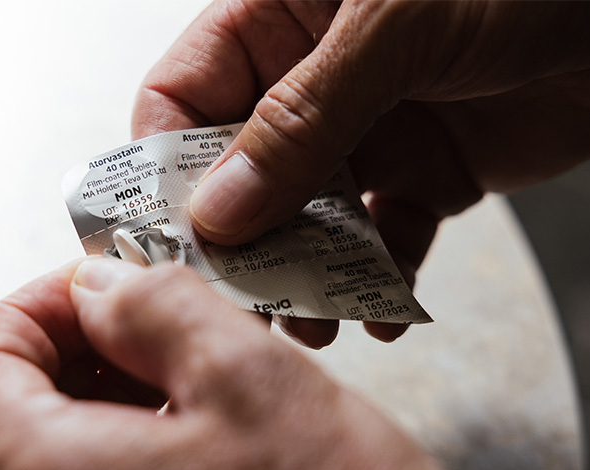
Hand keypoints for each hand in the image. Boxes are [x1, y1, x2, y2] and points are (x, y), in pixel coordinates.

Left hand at [0, 258, 564, 469]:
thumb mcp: (245, 374)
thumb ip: (151, 307)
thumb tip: (99, 286)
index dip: (32, 308)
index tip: (100, 285)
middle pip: (19, 410)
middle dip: (87, 342)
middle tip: (166, 313)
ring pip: (72, 451)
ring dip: (125, 388)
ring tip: (206, 363)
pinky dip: (147, 440)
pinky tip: (217, 423)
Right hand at [132, 0, 589, 343]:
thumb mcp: (396, 26)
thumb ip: (303, 120)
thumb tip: (219, 209)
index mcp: (279, 18)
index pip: (183, 99)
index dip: (166, 171)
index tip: (172, 240)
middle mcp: (312, 81)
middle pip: (241, 176)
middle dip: (243, 244)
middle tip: (248, 300)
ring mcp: (368, 132)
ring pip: (309, 221)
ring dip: (309, 277)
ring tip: (315, 320)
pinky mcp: (424, 175)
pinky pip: (383, 241)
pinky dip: (381, 282)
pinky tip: (383, 311)